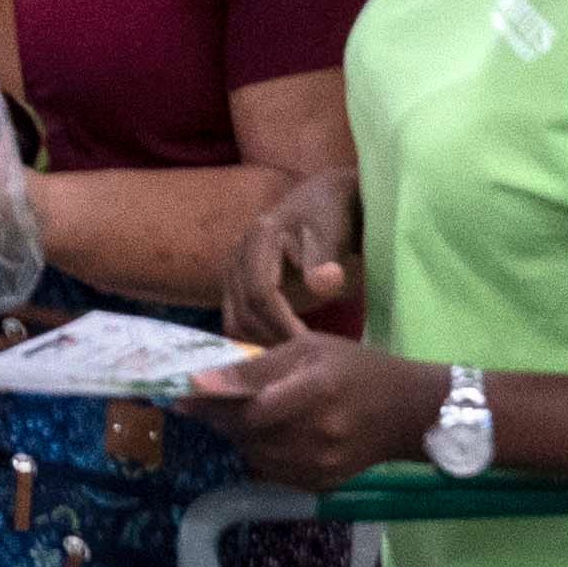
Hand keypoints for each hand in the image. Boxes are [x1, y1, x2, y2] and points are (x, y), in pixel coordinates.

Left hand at [190, 327, 453, 490]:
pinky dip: (260, 453)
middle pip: (247, 433)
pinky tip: (270, 434)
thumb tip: (203, 380)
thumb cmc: (355, 368)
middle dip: (219, 418)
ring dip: (238, 436)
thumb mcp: (310, 348)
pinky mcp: (321, 484)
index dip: (211, 402)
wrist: (408, 413)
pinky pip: (271, 472)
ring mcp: (321, 464)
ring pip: (253, 455)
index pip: (250, 404)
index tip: (179, 395)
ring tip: (243, 415)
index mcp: (316, 389)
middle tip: (205, 403)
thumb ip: (259, 366)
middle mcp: (318, 432)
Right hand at [224, 168, 361, 345]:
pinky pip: (238, 322)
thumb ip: (326, 256)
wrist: (322, 203)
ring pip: (235, 323)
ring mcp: (233, 274)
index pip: (259, 293)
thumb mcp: (333, 228)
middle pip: (243, 313)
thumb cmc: (331, 216)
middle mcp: (237, 256)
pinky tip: (285, 350)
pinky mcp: (236, 289)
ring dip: (263, 345)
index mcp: (258, 238)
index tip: (310, 348)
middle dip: (272, 341)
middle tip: (306, 363)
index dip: (281, 324)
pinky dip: (258, 340)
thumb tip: (323, 284)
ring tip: (297, 360)